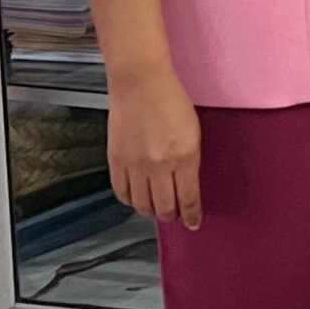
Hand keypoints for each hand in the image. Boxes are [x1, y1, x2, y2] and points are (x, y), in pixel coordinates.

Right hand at [110, 64, 201, 229]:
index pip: (189, 199)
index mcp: (185, 158)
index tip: (193, 223)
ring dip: (150, 211)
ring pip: (142, 204)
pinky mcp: (115, 161)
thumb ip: (190, 162)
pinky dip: (130, 200)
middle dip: (171, 216)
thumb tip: (187, 187)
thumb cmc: (172, 102)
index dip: (191, 216)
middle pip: (164, 207)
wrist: (140, 85)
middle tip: (174, 215)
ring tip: (156, 208)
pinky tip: (136, 197)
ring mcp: (135, 165)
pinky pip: (121, 192)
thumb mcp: (194, 133)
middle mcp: (159, 166)